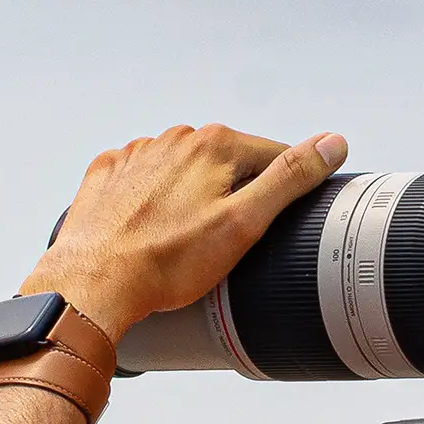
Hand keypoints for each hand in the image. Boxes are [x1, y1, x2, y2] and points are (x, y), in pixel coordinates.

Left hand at [21, 125, 346, 335]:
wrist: (91, 284)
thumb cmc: (166, 263)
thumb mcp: (244, 223)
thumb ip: (290, 178)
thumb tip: (332, 142)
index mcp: (214, 144)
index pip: (273, 156)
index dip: (282, 191)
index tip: (275, 223)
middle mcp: (173, 139)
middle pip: (226, 165)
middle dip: (233, 198)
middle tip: (224, 244)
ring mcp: (136, 155)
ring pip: (183, 173)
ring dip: (191, 199)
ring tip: (183, 244)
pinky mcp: (107, 176)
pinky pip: (143, 183)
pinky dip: (152, 203)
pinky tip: (150, 232)